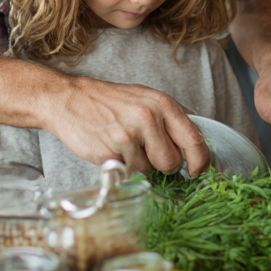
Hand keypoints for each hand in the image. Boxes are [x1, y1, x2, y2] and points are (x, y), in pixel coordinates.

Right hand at [44, 76, 210, 175]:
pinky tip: (114, 150)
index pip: (194, 139)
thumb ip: (172, 116)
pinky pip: (128, 173)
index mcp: (163, 104)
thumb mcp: (147, 97)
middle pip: (172, 162)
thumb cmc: (111, 101)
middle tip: (149, 153)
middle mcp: (148, 118)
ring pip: (149, 170)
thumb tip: (197, 138)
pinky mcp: (109, 152)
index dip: (201, 161)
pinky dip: (124, 167)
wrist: (69, 99)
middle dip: (164, 165)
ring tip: (127, 147)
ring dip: (141, 166)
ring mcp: (127, 136)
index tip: (199, 172)